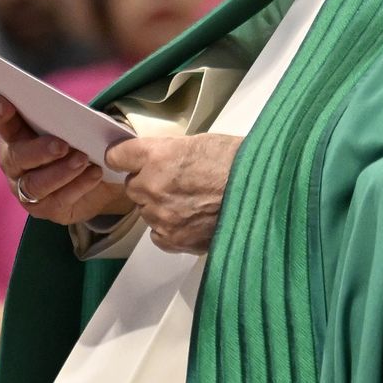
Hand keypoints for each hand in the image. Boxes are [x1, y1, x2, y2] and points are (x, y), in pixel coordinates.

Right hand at [0, 97, 131, 225]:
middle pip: (17, 157)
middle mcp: (14, 162)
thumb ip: (74, 119)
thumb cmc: (80, 141)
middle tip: (62, 145)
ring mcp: (25, 188)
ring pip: (35, 184)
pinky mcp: (44, 208)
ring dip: (60, 171)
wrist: (98, 177)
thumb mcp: (77, 125)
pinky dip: (78, 185)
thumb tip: (88, 120)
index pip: (0, 121)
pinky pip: (58, 200)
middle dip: (40, 150)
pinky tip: (95, 173)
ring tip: (83, 159)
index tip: (5, 104)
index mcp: (16, 133)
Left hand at [104, 134, 242, 253]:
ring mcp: (162, 216)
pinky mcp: (174, 240)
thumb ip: (167, 153)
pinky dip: (171, 229)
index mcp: (157, 156)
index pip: (118, 156)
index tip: (127, 160)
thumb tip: (154, 161)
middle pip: (133, 187)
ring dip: (162, 207)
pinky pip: (158, 235)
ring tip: (193, 202)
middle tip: (178, 182)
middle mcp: (152, 186)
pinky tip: (193, 220)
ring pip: (147, 212)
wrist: (264, 192)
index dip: (124, 157)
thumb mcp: (197, 143)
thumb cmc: (237, 163)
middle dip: (150, 184)